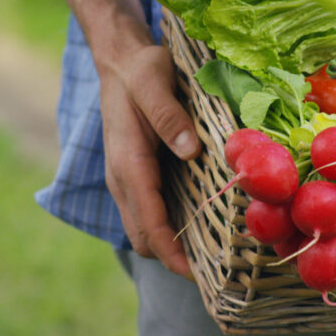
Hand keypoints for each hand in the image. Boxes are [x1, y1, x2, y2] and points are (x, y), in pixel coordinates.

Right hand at [99, 42, 200, 278]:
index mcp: (128, 162)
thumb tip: (189, 151)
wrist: (120, 61)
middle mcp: (123, 178)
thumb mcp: (153, 81)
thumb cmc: (140, 69)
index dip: (171, 253)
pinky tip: (199, 223)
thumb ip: (167, 115)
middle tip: (215, 268)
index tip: (197, 274)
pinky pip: (149, 211)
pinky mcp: (136, 174)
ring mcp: (127, 178)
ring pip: (144, 228)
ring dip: (171, 246)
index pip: (148, 222)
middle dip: (173, 258)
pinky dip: (168, 226)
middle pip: (144, 236)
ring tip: (211, 254)